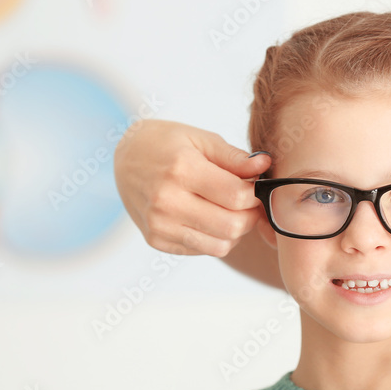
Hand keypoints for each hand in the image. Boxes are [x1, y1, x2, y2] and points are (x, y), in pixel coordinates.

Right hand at [114, 119, 271, 255]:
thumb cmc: (168, 144)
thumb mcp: (202, 140)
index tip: (255, 186)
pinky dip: (215, 238)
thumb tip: (264, 166)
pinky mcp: (156, 240)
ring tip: (229, 210)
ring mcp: (159, 225)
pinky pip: (204, 250)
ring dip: (235, 231)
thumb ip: (235, 157)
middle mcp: (166, 201)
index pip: (237, 196)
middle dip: (249, 215)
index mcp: (181, 169)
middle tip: (247, 201)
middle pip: (232, 225)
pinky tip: (209, 217)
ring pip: (221, 245)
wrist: (125, 158)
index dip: (255, 194)